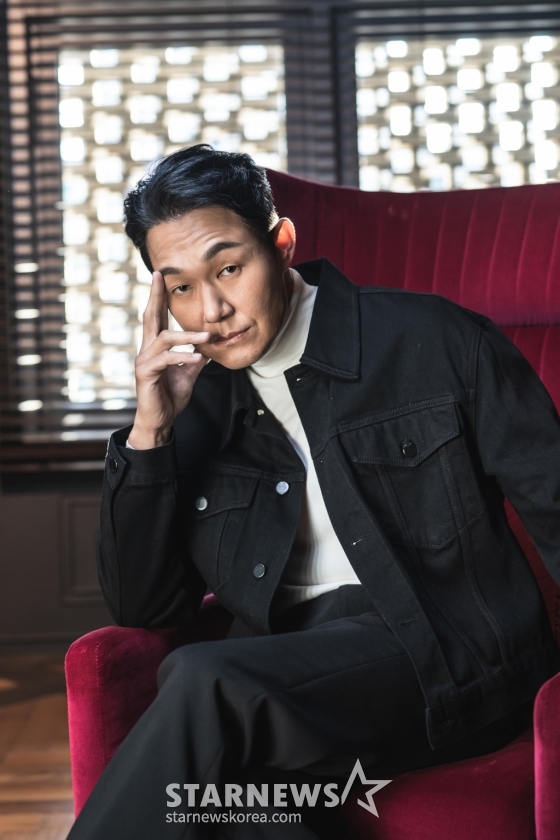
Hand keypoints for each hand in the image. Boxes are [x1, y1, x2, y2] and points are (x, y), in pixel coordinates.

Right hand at [128, 271, 209, 448]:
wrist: (160, 420)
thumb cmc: (170, 396)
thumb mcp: (188, 373)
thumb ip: (194, 358)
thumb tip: (206, 346)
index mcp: (156, 347)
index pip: (157, 318)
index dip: (159, 298)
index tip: (161, 279)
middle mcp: (146, 350)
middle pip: (150, 317)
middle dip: (155, 296)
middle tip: (158, 276)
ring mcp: (144, 361)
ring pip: (164, 338)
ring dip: (187, 335)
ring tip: (206, 337)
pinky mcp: (146, 374)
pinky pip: (166, 360)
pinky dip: (182, 357)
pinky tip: (197, 358)